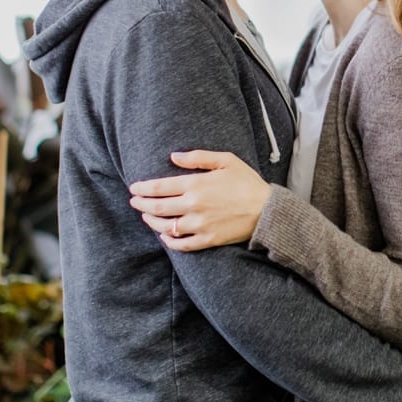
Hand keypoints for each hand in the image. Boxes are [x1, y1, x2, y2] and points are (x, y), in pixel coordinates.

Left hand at [128, 150, 269, 251]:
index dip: (142, 188)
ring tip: (146, 216)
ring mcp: (199, 224)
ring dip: (151, 221)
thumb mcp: (226, 160)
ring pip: (165, 226)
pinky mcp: (207, 239)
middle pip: (157, 207)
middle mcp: (193, 205)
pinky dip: (169, 241)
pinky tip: (165, 236)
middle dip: (141, 204)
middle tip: (134, 201)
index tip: (134, 188)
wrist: (267, 210)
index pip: (159, 187)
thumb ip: (198, 157)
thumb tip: (174, 157)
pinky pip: (182, 244)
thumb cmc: (247, 182)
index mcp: (196, 184)